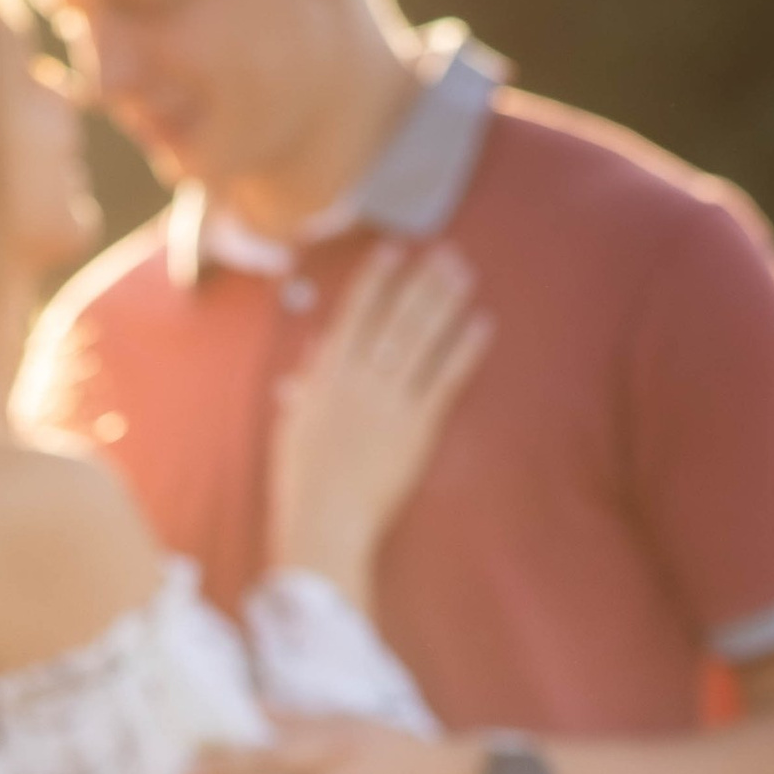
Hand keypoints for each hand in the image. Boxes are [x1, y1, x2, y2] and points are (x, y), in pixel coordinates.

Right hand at [270, 242, 490, 610]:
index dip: (375, 279)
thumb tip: (313, 352)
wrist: (322, 523)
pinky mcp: (416, 428)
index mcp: (327, 376)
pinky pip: (444, 379)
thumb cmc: (302, 483)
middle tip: (445, 252)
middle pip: (395, 317)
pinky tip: (481, 324)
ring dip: (444, 303)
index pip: (353, 313)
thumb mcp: (292, 428)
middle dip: (421, 282)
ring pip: (420, 339)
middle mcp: (359, 378)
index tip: (392, 250)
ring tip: (464, 274)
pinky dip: (464, 349)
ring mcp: (389, 401)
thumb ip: (305, 386)